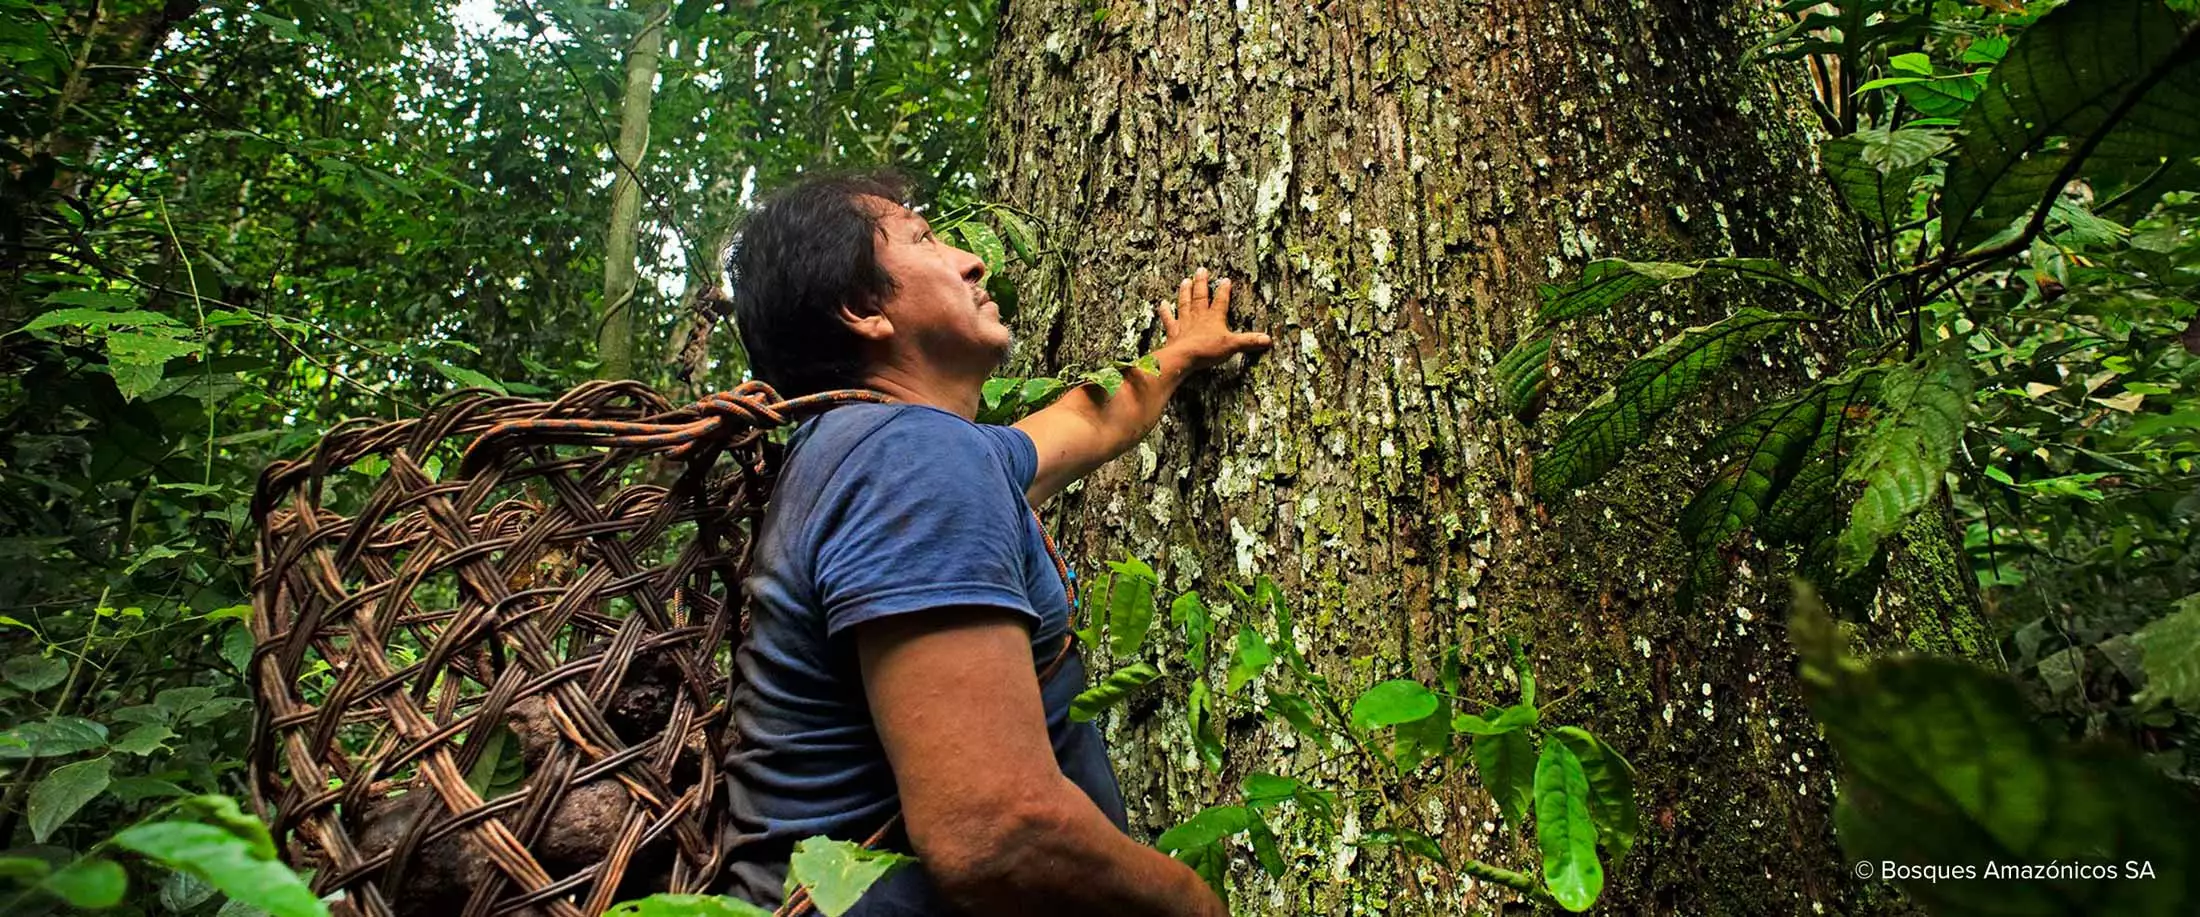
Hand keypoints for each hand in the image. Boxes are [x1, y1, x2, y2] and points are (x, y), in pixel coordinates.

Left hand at [1157, 267, 1272, 372]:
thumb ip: (1249, 341)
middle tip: (1200, 269)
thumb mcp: (1232, 345)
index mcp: (1214, 317)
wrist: (1184, 357)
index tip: (1225, 279)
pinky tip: (1162, 304)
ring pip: (1185, 303)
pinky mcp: (1173, 332)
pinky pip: (1168, 319)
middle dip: (1201, 283)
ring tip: (1185, 280)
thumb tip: (1268, 339)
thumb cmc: (1207, 350)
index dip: (1224, 290)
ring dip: (1185, 292)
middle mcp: (1199, 316)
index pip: (1221, 300)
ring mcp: (1185, 323)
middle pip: (1200, 296)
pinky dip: (1165, 312)